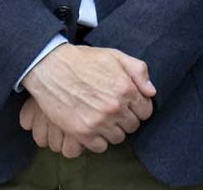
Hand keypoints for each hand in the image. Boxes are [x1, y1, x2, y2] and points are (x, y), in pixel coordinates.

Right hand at [20, 43, 155, 156]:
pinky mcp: (82, 132)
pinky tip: (92, 127)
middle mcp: (115, 108)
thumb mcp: (115, 56)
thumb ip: (138, 71)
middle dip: (126, 119)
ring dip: (112, 130)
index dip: (138, 108)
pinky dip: (98, 140)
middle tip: (113, 111)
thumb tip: (151, 91)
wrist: (51, 68)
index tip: (129, 105)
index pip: (146, 112)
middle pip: (133, 126)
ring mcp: (99, 122)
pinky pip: (100, 147)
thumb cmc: (84, 60)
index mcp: (126, 89)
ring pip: (118, 138)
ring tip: (102, 118)